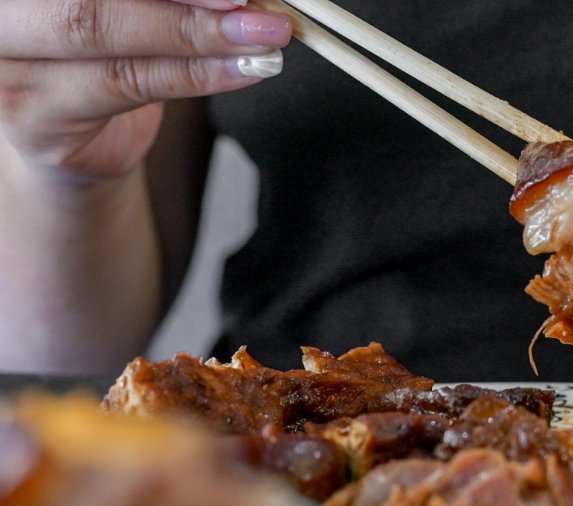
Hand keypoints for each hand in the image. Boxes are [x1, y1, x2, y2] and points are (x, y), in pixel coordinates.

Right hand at [0, 0, 290, 182]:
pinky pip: (127, 84)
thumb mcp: (127, 6)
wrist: (68, 139)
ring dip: (199, 38)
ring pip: (107, 36)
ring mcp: (7, 64)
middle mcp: (2, 14)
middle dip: (187, 0)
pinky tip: (241, 69)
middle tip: (254, 8)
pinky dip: (195, 75)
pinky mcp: (34, 115)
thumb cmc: (98, 56)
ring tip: (261, 38)